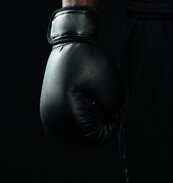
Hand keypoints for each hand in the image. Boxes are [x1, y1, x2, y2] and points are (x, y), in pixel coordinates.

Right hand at [40, 6, 123, 146]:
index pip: (100, 139)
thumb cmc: (90, 62)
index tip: (108, 99)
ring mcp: (48, 121)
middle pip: (89, 139)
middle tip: (97, 95)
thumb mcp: (113, 88)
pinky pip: (72, 126)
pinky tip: (79, 96)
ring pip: (81, 133)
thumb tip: (106, 119)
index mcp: (67, 120)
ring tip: (87, 95)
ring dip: (90, 117)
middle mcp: (53, 126)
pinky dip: (81, 114)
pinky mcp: (49, 115)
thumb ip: (113, 112)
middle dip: (99, 120)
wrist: (69, 43)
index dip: (111, 121)